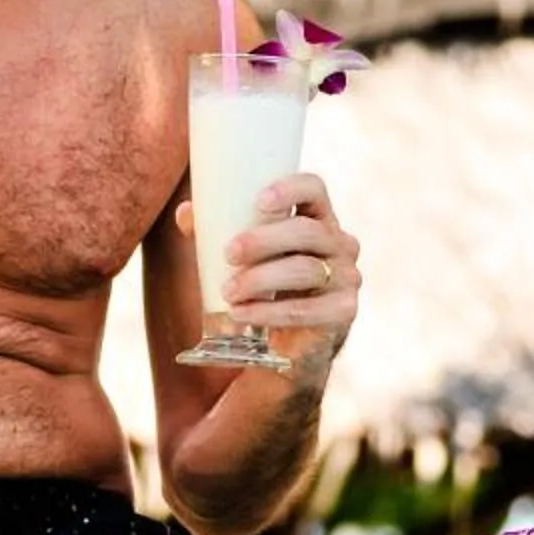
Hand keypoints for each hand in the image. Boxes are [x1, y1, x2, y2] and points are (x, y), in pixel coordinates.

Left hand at [178, 173, 360, 371]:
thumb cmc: (267, 288)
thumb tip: (185, 212)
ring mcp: (347, 277)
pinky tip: (241, 313)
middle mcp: (340, 243)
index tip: (259, 201)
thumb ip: (216, 232)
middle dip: (263, 240)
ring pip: (304, 270)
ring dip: (260, 279)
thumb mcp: (245, 257)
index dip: (290, 189)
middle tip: (228, 253)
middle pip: (307, 231)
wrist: (290, 345)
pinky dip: (268, 312)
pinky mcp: (344, 310)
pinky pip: (305, 309)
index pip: (314, 189)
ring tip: (227, 291)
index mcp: (317, 219)